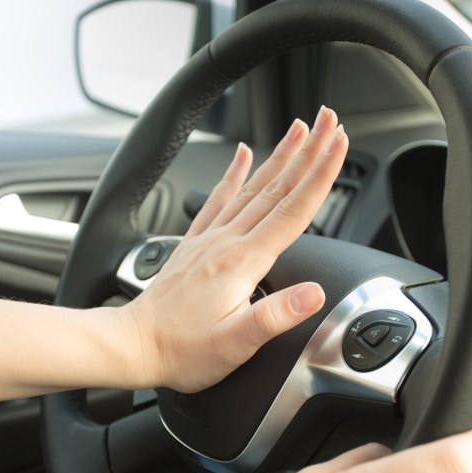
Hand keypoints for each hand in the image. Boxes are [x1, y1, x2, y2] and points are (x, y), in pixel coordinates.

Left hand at [121, 106, 346, 391]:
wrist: (133, 346)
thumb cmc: (182, 351)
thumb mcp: (235, 344)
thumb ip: (275, 316)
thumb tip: (313, 294)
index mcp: (242, 262)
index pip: (293, 210)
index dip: (321, 176)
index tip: (338, 145)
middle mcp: (226, 242)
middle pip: (277, 188)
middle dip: (308, 151)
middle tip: (329, 121)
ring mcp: (210, 239)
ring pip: (253, 187)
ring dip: (279, 155)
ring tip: (298, 128)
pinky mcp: (196, 244)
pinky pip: (219, 198)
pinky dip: (234, 173)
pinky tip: (242, 154)